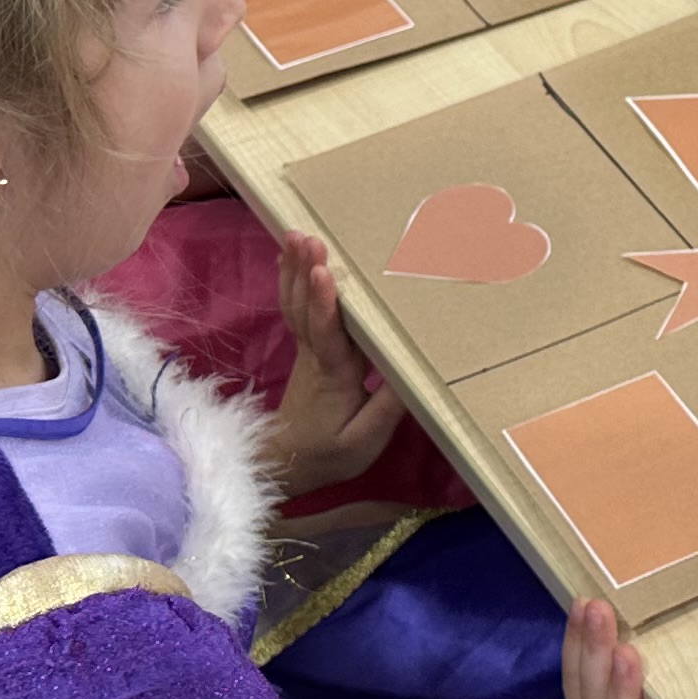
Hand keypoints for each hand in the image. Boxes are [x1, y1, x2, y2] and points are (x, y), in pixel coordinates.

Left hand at [270, 230, 398, 489]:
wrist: (287, 464)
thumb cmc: (328, 454)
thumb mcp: (364, 442)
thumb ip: (386, 407)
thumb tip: (410, 369)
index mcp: (333, 376)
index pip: (326, 335)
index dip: (323, 303)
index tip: (321, 272)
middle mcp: (315, 356)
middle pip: (306, 308)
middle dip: (307, 270)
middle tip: (308, 236)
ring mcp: (305, 351)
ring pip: (295, 304)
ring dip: (294, 269)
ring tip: (295, 234)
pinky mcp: (304, 350)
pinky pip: (294, 309)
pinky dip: (289, 281)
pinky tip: (287, 259)